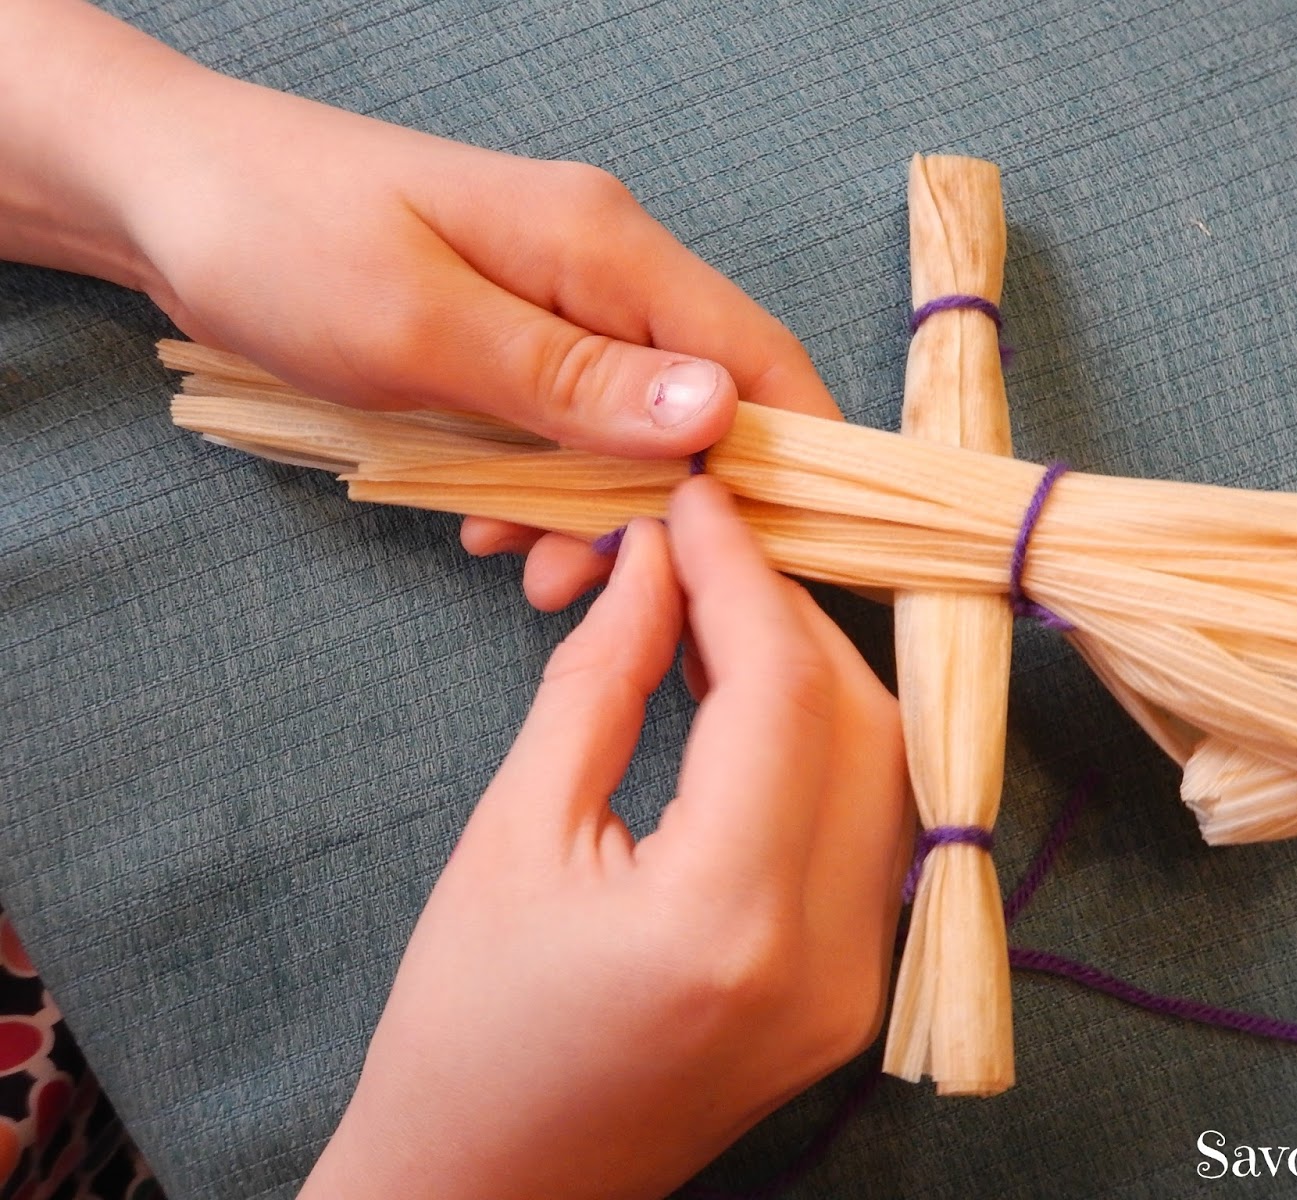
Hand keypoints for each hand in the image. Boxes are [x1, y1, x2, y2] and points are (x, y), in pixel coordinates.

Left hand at [2, 0, 838, 604]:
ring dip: (589, 514)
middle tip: (594, 586)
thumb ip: (575, 379)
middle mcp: (600, 272)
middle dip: (667, 511)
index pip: (756, 355)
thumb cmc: (281, 239)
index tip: (801, 555)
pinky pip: (561, 431)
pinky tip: (483, 527)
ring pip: (627, 434)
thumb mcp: (424, 326)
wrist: (165, 192)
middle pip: (699, 408)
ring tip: (522, 572)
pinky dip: (538, 490)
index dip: (798, 456)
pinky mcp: (510, 340)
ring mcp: (556, 307)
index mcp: (604, 249)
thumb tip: (720, 414)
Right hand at [300, 479, 909, 1199]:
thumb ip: (602, 680)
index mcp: (726, 919)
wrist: (490, 1188)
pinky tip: (752, 706)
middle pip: (860, 721)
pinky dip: (824, 747)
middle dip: (788, 614)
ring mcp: (858, 988)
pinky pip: (873, 831)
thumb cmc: (465, 1025)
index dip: (741, 574)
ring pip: (886, 769)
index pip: (781, 692)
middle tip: (703, 554)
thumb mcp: (514, 833)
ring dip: (816, 674)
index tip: (696, 499)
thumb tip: (657, 562)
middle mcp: (825, 959)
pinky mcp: (856, 997)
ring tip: (720, 618)